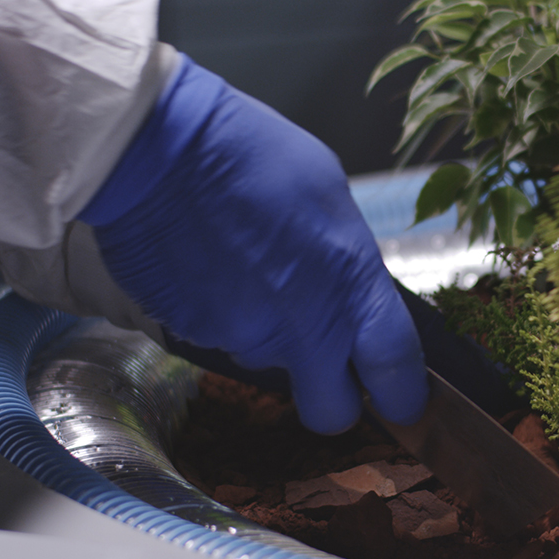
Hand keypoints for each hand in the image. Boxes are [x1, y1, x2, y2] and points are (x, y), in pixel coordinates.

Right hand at [79, 55, 427, 433]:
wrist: (155, 146)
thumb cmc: (250, 153)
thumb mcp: (332, 196)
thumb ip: (349, 264)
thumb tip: (350, 292)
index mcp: (349, 287)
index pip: (398, 375)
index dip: (403, 396)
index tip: (402, 397)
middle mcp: (301, 330)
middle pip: (331, 412)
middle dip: (334, 397)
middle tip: (327, 363)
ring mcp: (242, 339)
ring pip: (270, 364)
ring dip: (270, 334)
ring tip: (250, 269)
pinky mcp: (193, 337)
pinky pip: (222, 339)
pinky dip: (223, 314)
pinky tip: (214, 266)